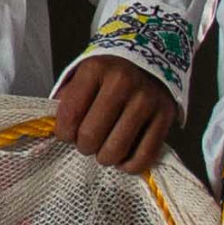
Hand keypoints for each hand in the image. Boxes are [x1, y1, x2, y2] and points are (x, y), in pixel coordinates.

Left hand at [53, 55, 177, 174]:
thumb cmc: (107, 74)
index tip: (67, 134)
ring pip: (116, 149)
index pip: (70, 114)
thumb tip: (58, 131)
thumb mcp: (82, 75)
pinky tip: (122, 159)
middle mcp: (123, 82)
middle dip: (84, 146)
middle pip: (91, 136)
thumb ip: (67, 100)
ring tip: (103, 149)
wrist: (149, 59)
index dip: (63, 133)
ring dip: (104, 157)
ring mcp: (146, 100)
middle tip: (87, 141)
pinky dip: (129, 165)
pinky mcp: (165, 115)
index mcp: (96, 70)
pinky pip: (144, 156)